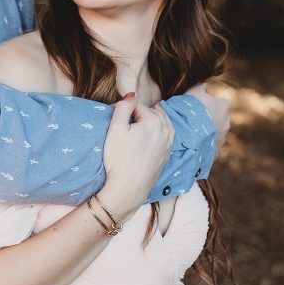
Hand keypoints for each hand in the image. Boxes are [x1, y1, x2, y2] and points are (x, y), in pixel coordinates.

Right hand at [98, 97, 173, 221]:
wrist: (128, 189)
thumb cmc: (119, 158)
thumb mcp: (115, 128)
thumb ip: (123, 107)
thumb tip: (131, 95)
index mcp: (154, 121)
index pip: (138, 106)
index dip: (126, 109)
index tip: (117, 117)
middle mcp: (166, 131)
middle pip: (154, 113)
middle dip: (144, 111)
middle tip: (131, 113)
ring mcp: (168, 145)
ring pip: (164, 124)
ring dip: (156, 118)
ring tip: (150, 113)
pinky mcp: (166, 156)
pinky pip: (167, 136)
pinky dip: (162, 130)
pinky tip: (156, 132)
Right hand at [186, 82, 230, 153]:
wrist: (184, 133)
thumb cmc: (190, 109)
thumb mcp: (193, 92)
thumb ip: (200, 87)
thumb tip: (202, 84)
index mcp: (224, 107)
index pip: (223, 103)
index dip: (211, 104)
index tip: (201, 106)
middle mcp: (227, 123)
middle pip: (220, 119)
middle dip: (210, 119)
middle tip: (195, 120)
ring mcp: (222, 138)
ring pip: (215, 134)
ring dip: (207, 133)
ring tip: (192, 133)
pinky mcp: (215, 151)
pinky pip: (209, 146)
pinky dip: (203, 145)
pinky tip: (192, 143)